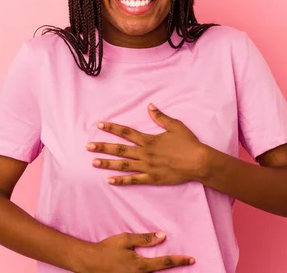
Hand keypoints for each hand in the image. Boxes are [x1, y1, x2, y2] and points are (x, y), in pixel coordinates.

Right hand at [80, 231, 194, 272]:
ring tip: (174, 270)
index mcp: (141, 266)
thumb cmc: (107, 249)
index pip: (165, 263)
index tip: (192, 259)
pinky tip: (153, 271)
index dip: (179, 260)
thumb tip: (162, 235)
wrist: (89, 262)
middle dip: (174, 270)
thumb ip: (145, 239)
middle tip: (188, 264)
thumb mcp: (126, 240)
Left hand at [87, 103, 208, 185]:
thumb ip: (160, 117)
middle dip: (103, 147)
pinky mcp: (153, 178)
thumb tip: (150, 106)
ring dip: (108, 163)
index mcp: (149, 140)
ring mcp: (148, 167)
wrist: (198, 162)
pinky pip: (134, 180)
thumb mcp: (175, 126)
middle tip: (88, 146)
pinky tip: (110, 181)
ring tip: (94, 162)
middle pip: (120, 149)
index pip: (126, 132)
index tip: (99, 125)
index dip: (112, 128)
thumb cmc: (188, 143)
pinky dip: (121, 180)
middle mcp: (145, 153)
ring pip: (123, 165)